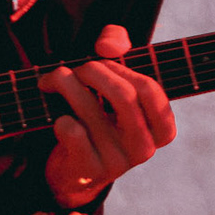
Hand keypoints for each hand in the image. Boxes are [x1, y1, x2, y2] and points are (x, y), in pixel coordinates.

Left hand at [37, 24, 176, 207]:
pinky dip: (60, 118)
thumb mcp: (114, 75)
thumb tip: (108, 48)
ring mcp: (118, 162)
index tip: (102, 61)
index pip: (149, 90)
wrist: (75, 167)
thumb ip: (118, 44)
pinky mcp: (90, 170)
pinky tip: (59, 119)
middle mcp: (145, 148)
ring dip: (65, 85)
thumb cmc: (99, 111)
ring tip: (53, 80)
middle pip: (122, 96)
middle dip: (91, 71)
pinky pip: (73, 133)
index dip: (121, 67)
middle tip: (74, 69)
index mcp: (161, 128)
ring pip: (90, 110)